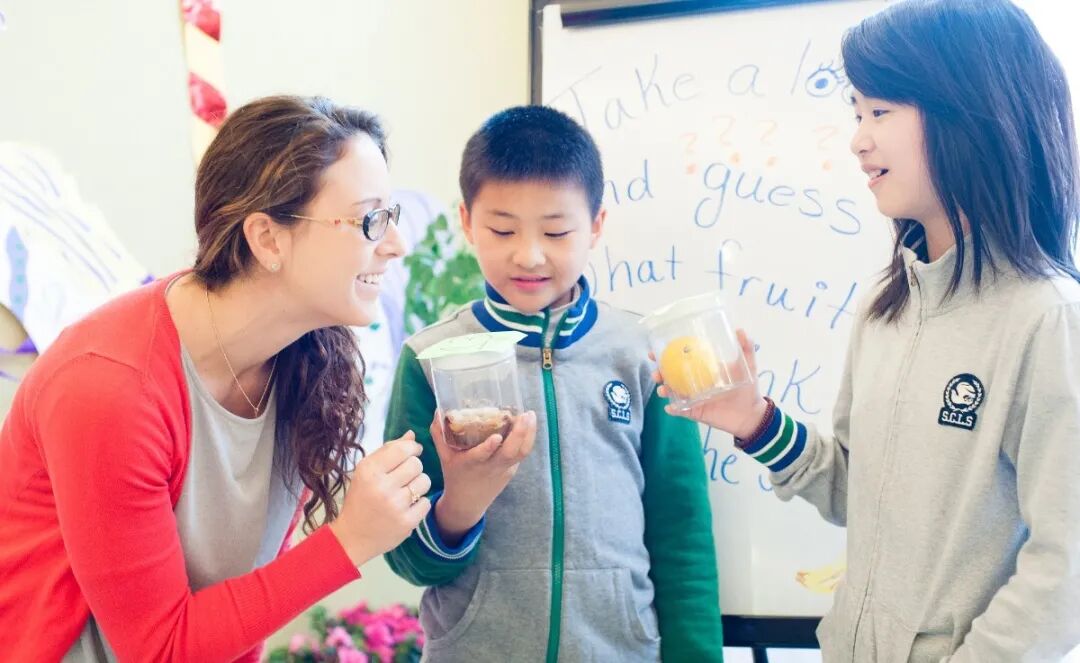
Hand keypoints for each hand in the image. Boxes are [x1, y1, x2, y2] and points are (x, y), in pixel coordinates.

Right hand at [329, 431, 431, 565]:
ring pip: (425, 481)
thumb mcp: (366, 471)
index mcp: (369, 471)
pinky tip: (406, 508)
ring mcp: (395, 506)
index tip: (411, 453)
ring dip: (418, 485)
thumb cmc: (360, 499)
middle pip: (417, 464)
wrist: (352, 537)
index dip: (412, 448)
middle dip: (414, 468)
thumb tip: (411, 435)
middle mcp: (382, 487)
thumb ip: (388, 451)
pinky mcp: (406, 523)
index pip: (403, 449)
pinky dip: (419, 504)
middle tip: (404, 478)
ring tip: (405, 492)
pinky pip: (427, 502)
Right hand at [431, 410, 537, 545]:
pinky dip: (527, 438)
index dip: (489, 447)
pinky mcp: (511, 470)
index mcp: (470, 464)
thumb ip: (439, 434)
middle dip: (520, 433)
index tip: (496, 436)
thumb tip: (437, 411)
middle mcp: (489, 467)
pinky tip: (529, 423)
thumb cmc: (454, 475)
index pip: (480, 456)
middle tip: (525, 414)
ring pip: (521, 453)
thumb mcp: (444, 456)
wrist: (467, 503)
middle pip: (509, 453)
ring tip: (531, 415)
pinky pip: (521, 454)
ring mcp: (503, 469)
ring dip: (529, 434)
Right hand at [653, 329, 769, 438]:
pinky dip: (673, 409)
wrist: (752, 414)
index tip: (656, 350)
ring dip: (663, 390)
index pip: (682, 361)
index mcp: (703, 371)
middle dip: (660, 372)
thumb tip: (740, 330)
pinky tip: (670, 406)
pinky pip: (680, 410)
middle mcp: (695, 383)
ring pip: (673, 393)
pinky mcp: (695, 412)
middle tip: (656, 371)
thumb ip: (746, 348)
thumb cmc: (748, 389)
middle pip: (672, 376)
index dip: (668, 355)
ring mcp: (694, 398)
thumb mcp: (748, 366)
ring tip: (662, 389)